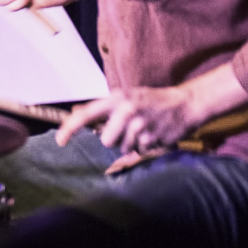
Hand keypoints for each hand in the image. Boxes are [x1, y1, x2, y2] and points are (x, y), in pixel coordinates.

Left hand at [59, 84, 207, 170]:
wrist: (187, 103)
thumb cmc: (151, 101)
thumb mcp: (127, 97)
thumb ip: (106, 108)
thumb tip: (76, 114)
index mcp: (117, 98)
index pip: (86, 114)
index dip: (70, 128)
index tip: (60, 141)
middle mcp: (127, 110)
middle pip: (106, 141)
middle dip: (115, 140)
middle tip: (128, 129)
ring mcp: (142, 125)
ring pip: (125, 148)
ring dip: (132, 143)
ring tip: (145, 129)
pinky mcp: (155, 138)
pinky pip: (142, 151)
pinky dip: (147, 146)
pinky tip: (155, 133)